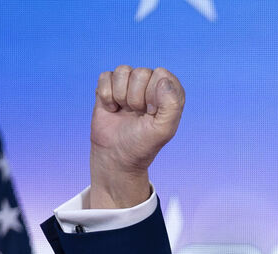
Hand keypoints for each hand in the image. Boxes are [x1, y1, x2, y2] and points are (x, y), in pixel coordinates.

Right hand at [89, 66, 184, 207]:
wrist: (116, 157)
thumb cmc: (142, 145)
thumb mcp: (163, 130)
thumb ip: (171, 105)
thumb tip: (162, 80)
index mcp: (169, 91)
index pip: (161, 75)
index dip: (153, 95)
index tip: (151, 114)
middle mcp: (151, 84)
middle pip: (140, 73)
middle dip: (135, 98)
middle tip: (136, 115)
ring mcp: (129, 84)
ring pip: (122, 71)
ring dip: (120, 96)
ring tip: (124, 111)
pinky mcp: (110, 86)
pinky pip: (105, 76)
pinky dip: (106, 96)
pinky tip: (112, 109)